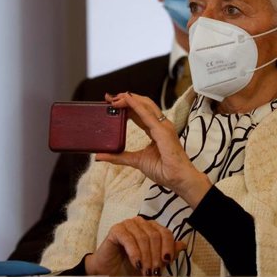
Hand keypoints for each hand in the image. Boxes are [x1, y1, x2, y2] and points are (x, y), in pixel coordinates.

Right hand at [85, 216, 185, 275]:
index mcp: (151, 227)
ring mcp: (128, 224)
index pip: (166, 233)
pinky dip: (135, 253)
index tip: (167, 262)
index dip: (168, 248)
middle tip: (154, 271)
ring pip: (144, 237)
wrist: (110, 271)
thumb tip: (183, 245)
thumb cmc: (131, 265)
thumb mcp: (153, 262)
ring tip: (146, 271)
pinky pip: (129, 239)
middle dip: (156, 256)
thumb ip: (167, 253)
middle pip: (155, 236)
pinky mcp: (116, 229)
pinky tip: (137, 264)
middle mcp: (141, 222)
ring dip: (146, 257)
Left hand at [96, 92, 211, 205]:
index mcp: (155, 130)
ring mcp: (163, 126)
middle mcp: (160, 125)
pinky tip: (127, 100)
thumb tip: (99, 156)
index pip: (139, 113)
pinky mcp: (163, 130)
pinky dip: (136, 105)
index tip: (111, 102)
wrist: (177, 179)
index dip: (126, 106)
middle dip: (126, 98)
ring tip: (115, 98)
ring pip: (145, 105)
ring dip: (129, 99)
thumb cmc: (164, 170)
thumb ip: (118, 157)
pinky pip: (147, 114)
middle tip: (110, 97)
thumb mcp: (136, 160)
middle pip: (142, 105)